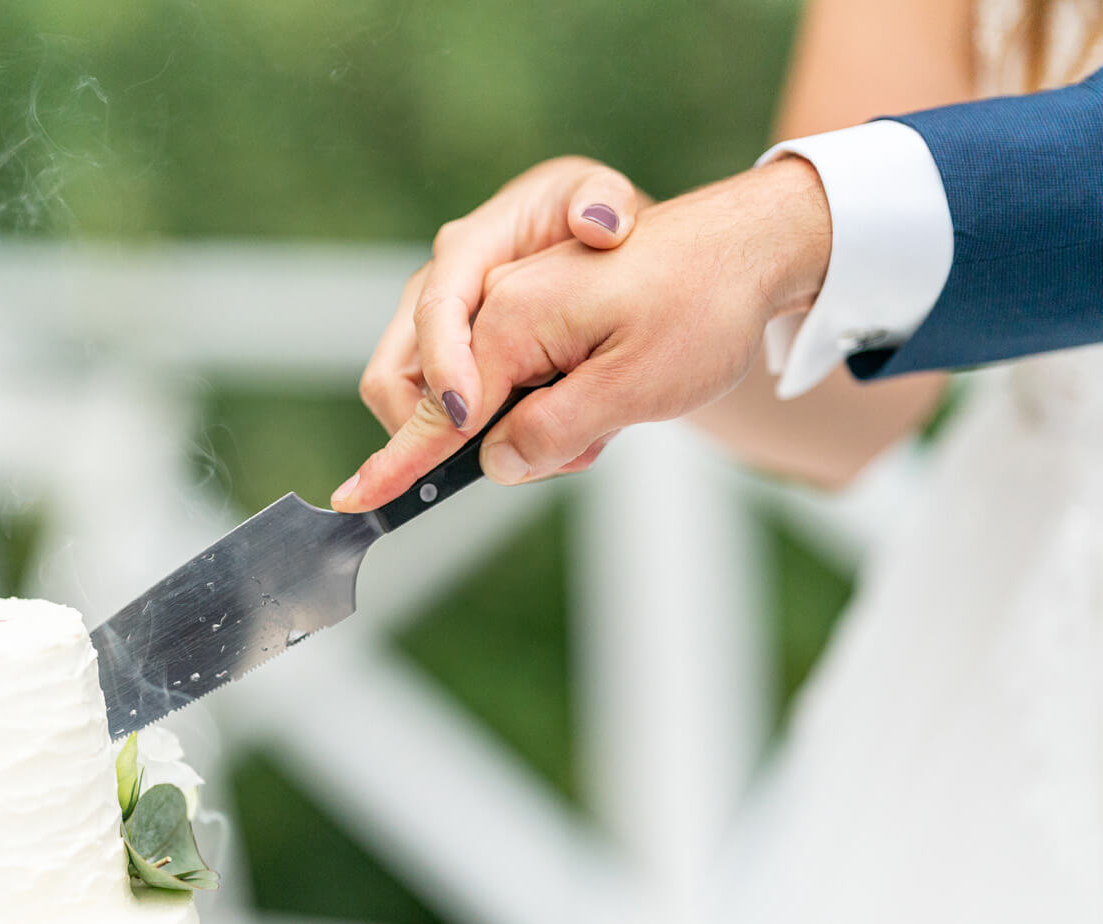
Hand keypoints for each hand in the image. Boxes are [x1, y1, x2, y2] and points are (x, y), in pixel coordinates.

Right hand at [332, 157, 831, 510]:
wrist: (742, 249)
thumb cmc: (700, 302)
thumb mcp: (638, 381)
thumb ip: (555, 426)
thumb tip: (494, 462)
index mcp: (508, 303)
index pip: (436, 391)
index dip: (403, 452)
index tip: (360, 496)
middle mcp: (486, 291)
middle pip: (416, 384)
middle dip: (461, 440)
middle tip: (556, 456)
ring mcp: (494, 299)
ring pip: (447, 385)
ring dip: (495, 427)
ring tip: (587, 433)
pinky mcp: (514, 316)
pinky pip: (481, 375)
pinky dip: (514, 410)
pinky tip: (584, 411)